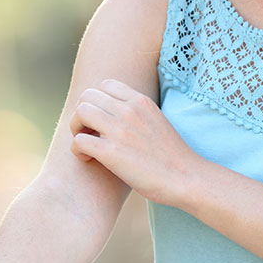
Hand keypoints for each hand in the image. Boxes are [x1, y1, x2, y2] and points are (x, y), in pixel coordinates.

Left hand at [69, 79, 200, 205]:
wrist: (186, 178)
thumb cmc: (171, 155)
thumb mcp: (156, 120)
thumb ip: (136, 113)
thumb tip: (114, 113)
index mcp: (140, 101)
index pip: (105, 84)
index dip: (97, 101)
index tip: (101, 119)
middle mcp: (129, 111)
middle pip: (87, 96)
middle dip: (82, 113)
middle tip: (89, 132)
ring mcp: (120, 131)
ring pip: (80, 112)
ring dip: (76, 128)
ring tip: (86, 143)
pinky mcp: (112, 154)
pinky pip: (79, 141)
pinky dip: (77, 150)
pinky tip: (88, 159)